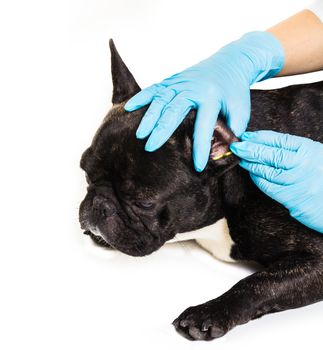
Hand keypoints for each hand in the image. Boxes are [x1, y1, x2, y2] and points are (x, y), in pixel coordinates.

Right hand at [125, 31, 283, 171]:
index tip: (197, 167)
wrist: (231, 62)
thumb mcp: (241, 111)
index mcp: (211, 97)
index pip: (203, 127)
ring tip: (140, 134)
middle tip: (150, 148)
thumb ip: (233, 132)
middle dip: (161, 131)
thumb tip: (224, 153)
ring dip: (148, 117)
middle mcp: (192, 88)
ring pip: (160, 100)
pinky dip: (141, 98)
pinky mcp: (173, 80)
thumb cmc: (235, 90)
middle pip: (173, 111)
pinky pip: (154, 88)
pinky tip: (129, 108)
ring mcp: (180, 82)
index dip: (200, 148)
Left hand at [230, 130, 322, 232]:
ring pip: (267, 169)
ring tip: (241, 157)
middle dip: (250, 148)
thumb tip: (268, 145)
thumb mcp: (318, 158)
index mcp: (311, 150)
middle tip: (236, 145)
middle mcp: (304, 164)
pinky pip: (269, 186)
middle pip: (271, 154)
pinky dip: (258, 178)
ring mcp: (298, 181)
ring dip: (250, 163)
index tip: (247, 135)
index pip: (280, 140)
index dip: (260, 137)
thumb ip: (298, 152)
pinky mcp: (292, 198)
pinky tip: (252, 173)